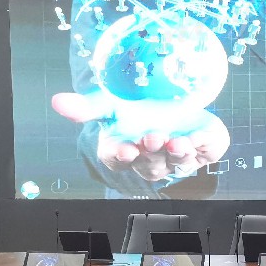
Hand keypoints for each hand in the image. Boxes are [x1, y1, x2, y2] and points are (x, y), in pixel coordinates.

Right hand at [52, 91, 229, 181]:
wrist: (174, 102)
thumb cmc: (138, 111)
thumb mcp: (110, 105)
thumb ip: (86, 107)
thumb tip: (58, 102)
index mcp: (126, 149)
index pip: (117, 159)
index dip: (120, 155)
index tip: (125, 148)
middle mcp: (153, 158)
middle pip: (151, 163)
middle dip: (153, 152)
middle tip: (153, 137)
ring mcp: (180, 156)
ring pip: (179, 162)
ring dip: (178, 153)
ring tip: (177, 141)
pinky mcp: (205, 148)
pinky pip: (207, 152)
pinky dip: (204, 145)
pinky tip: (199, 137)